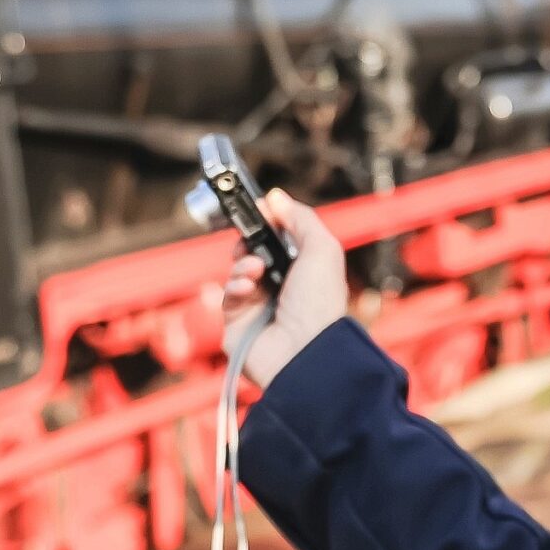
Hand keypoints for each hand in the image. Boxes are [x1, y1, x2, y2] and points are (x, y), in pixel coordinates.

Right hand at [217, 188, 347, 386]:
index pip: (280, 241)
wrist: (302, 351)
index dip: (268, 223)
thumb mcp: (321, 249)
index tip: (258, 209)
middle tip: (251, 240)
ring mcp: (259, 307)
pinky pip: (227, 296)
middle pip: (254, 253)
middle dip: (249, 242)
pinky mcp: (238, 324)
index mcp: (305, 272)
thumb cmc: (319, 304)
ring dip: (243, 265)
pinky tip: (248, 290)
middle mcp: (283, 289)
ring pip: (238, 272)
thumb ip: (300, 219)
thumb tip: (276, 198)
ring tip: (256, 271)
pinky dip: (235, 287)